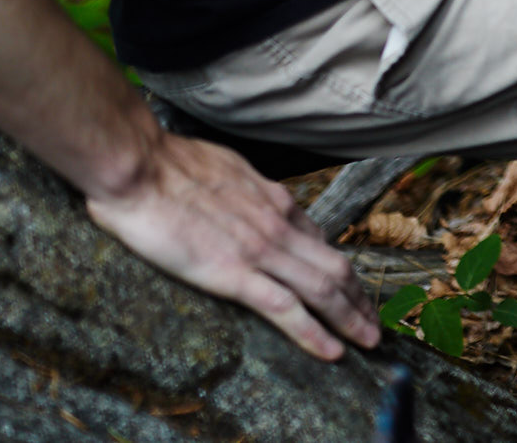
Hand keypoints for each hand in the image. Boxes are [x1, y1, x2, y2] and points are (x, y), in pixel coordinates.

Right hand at [85, 129, 379, 358]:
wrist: (142, 167)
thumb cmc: (171, 164)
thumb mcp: (228, 169)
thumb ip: (246, 190)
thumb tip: (249, 198)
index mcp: (274, 200)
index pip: (318, 240)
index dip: (338, 266)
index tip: (349, 286)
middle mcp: (278, 225)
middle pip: (334, 266)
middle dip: (359, 298)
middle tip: (374, 322)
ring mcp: (261, 250)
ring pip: (322, 288)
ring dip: (350, 318)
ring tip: (369, 341)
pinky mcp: (234, 273)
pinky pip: (285, 309)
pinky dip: (314, 332)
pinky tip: (332, 351)